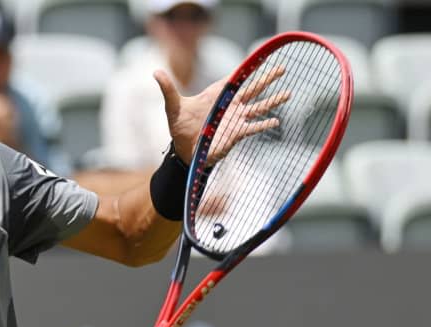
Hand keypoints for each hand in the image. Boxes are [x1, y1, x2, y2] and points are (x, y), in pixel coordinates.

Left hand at [155, 66, 290, 165]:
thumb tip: (155, 72)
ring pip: (258, 107)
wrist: (184, 151)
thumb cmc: (179, 128)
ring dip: (273, 101)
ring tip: (288, 93)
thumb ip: (168, 89)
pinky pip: (253, 127)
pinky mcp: (236, 133)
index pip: (234, 78)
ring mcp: (235, 119)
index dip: (247, 68)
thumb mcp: (173, 107)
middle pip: (252, 89)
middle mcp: (229, 105)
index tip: (259, 58)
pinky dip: (263, 125)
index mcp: (216, 94)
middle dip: (267, 79)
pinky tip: (275, 122)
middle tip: (282, 68)